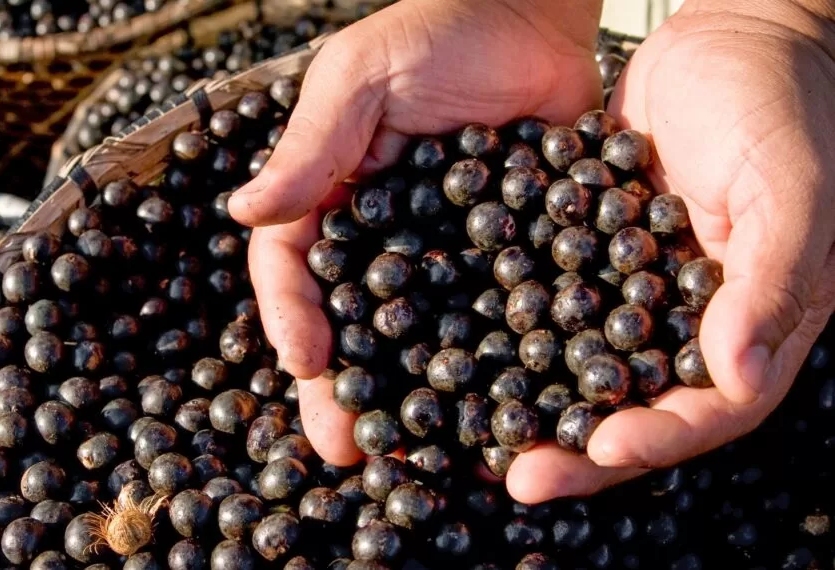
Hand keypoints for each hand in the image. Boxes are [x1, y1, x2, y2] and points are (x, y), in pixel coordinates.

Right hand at [229, 0, 603, 464]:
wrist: (536, 9)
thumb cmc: (437, 31)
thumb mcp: (360, 79)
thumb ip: (312, 148)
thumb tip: (242, 212)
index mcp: (330, 198)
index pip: (293, 266)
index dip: (292, 316)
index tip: (305, 361)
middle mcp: (381, 238)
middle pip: (351, 323)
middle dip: (342, 386)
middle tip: (345, 448)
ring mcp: (445, 255)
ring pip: (418, 339)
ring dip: (410, 398)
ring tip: (412, 454)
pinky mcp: (509, 260)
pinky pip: (493, 320)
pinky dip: (490, 368)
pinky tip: (497, 413)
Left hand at [507, 0, 834, 502]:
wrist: (728, 35)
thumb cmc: (781, 106)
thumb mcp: (790, 191)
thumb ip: (771, 284)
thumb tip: (741, 379)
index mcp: (751, 324)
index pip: (709, 410)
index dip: (657, 439)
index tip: (598, 453)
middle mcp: (687, 322)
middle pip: (633, 405)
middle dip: (576, 446)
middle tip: (515, 474)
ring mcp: (634, 291)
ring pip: (579, 366)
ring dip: (532, 401)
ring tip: (476, 432)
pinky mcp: (587, 253)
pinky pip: (547, 303)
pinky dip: (508, 330)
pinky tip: (457, 349)